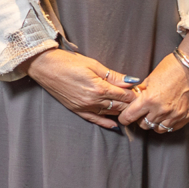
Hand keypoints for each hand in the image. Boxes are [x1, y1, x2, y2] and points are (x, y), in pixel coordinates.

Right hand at [22, 48, 136, 128]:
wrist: (45, 67)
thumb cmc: (68, 62)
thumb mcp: (93, 64)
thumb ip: (113, 76)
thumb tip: (132, 81)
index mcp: (99, 88)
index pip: (124, 96)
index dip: (135, 95)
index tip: (143, 93)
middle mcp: (93, 101)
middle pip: (119, 106)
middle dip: (131, 104)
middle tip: (141, 102)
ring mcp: (84, 107)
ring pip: (109, 113)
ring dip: (121, 112)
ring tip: (132, 111)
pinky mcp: (77, 110)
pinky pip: (95, 119)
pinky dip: (106, 123)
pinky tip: (114, 125)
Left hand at [119, 42, 188, 134]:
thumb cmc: (172, 67)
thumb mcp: (150, 78)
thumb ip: (141, 91)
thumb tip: (133, 98)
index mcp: (149, 99)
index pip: (129, 117)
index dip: (124, 117)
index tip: (125, 116)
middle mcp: (161, 111)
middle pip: (143, 125)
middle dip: (140, 119)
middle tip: (142, 111)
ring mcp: (175, 115)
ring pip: (157, 129)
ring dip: (153, 122)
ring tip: (155, 113)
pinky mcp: (186, 117)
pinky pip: (171, 128)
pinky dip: (166, 123)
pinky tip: (166, 115)